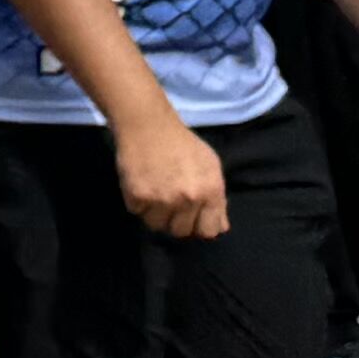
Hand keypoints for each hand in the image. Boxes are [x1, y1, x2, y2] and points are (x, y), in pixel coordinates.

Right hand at [112, 111, 229, 237]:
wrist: (148, 125)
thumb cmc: (183, 144)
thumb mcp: (210, 167)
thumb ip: (217, 199)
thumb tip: (220, 227)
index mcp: (210, 191)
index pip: (208, 231)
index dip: (199, 226)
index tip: (191, 218)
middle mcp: (189, 198)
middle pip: (180, 232)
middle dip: (175, 221)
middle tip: (169, 203)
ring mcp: (162, 199)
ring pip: (157, 225)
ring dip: (155, 214)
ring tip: (154, 194)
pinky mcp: (137, 196)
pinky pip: (137, 212)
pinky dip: (138, 203)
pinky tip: (142, 184)